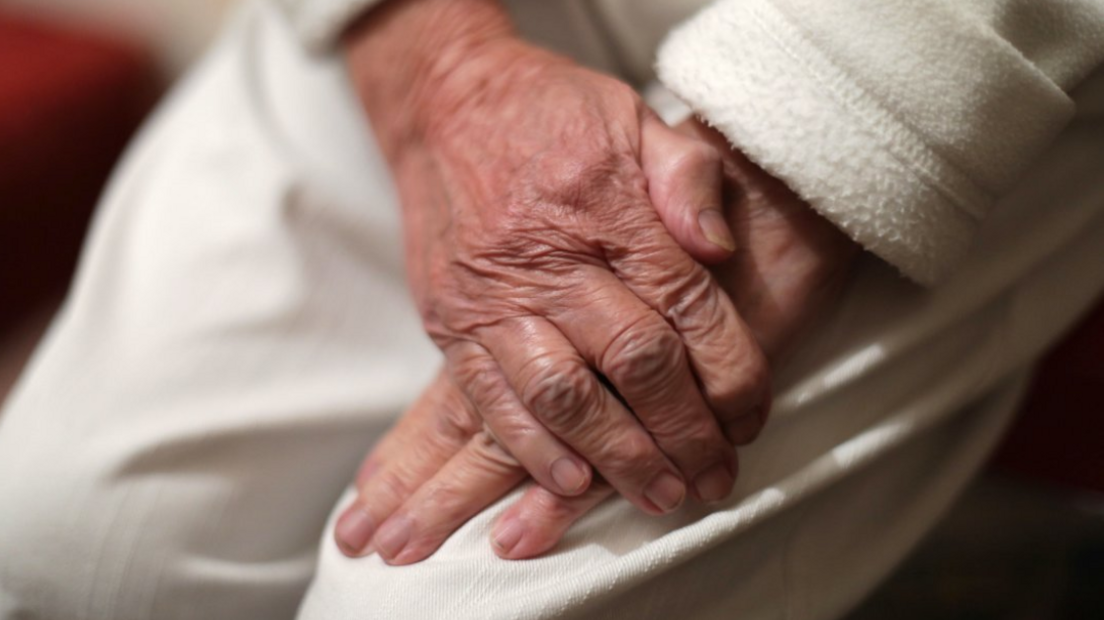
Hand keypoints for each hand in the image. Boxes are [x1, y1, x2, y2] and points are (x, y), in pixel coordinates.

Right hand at [335, 119, 859, 563]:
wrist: (445, 101)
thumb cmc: (552, 112)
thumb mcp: (636, 118)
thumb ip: (689, 178)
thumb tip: (723, 250)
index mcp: (611, 209)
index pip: (688, 308)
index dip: (731, 375)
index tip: (752, 419)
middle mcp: (552, 259)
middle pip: (635, 363)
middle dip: (684, 433)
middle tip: (714, 480)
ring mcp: (494, 296)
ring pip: (565, 396)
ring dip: (618, 457)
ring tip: (660, 497)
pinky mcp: (450, 321)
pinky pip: (490, 400)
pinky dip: (533, 450)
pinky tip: (572, 483)